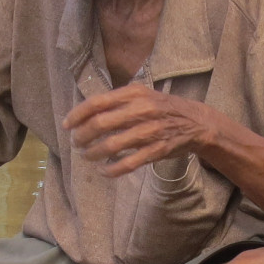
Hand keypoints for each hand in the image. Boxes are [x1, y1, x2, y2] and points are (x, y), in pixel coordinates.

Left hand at [63, 83, 216, 176]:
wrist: (196, 123)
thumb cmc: (162, 108)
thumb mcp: (142, 95)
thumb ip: (117, 101)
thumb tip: (85, 114)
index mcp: (134, 93)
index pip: (97, 102)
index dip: (77, 115)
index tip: (67, 125)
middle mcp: (141, 110)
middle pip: (100, 124)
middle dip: (82, 136)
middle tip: (76, 143)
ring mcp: (150, 131)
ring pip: (111, 145)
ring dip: (93, 153)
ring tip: (87, 156)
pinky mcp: (157, 150)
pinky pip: (128, 163)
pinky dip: (111, 170)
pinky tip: (104, 170)